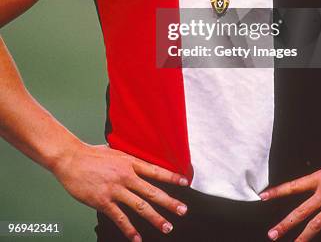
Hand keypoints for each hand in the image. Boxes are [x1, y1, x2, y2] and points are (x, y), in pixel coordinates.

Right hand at [52, 142, 188, 240]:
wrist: (71, 158)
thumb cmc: (91, 154)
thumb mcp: (115, 152)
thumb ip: (128, 160)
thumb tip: (139, 163)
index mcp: (129, 162)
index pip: (155, 170)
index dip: (172, 177)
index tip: (185, 183)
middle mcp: (125, 175)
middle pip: (152, 191)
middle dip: (169, 202)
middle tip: (182, 210)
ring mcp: (115, 189)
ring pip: (140, 206)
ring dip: (155, 218)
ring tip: (167, 227)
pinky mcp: (103, 201)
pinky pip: (120, 218)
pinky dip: (130, 230)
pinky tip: (137, 238)